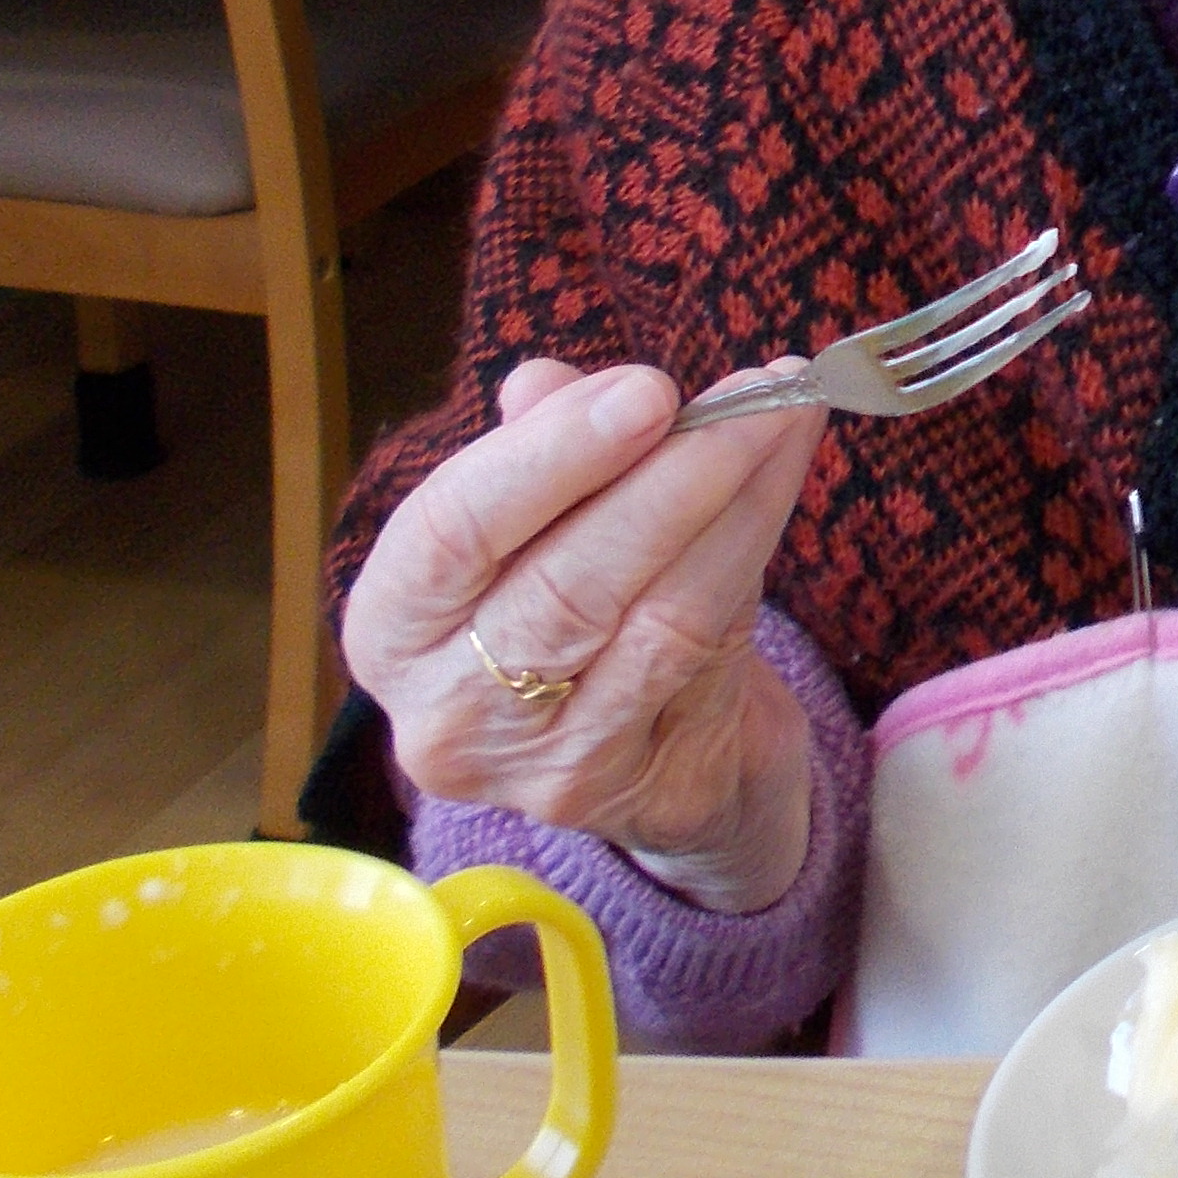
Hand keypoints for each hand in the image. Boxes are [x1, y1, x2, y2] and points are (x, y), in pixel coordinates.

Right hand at [341, 359, 827, 909]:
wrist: (659, 754)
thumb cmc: (577, 607)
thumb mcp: (536, 523)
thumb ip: (534, 449)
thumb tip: (546, 384)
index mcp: (393, 629)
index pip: (449, 534)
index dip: (549, 456)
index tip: (646, 389)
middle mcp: (451, 715)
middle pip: (564, 585)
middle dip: (669, 475)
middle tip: (749, 397)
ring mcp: (550, 769)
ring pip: (656, 619)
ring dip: (735, 503)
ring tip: (784, 416)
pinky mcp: (644, 792)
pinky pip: (713, 652)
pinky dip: (756, 553)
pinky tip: (782, 482)